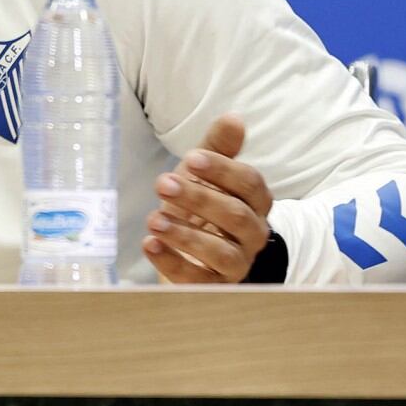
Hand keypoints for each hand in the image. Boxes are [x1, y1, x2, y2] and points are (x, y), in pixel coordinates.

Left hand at [143, 114, 272, 283]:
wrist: (196, 251)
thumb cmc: (201, 205)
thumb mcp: (204, 174)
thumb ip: (219, 148)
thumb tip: (234, 118)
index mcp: (255, 202)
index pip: (249, 184)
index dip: (223, 170)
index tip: (191, 157)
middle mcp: (253, 234)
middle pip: (236, 216)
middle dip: (199, 198)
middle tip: (163, 184)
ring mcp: (237, 264)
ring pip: (221, 252)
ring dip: (186, 235)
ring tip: (154, 220)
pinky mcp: (216, 288)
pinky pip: (199, 280)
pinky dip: (173, 263)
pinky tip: (150, 245)